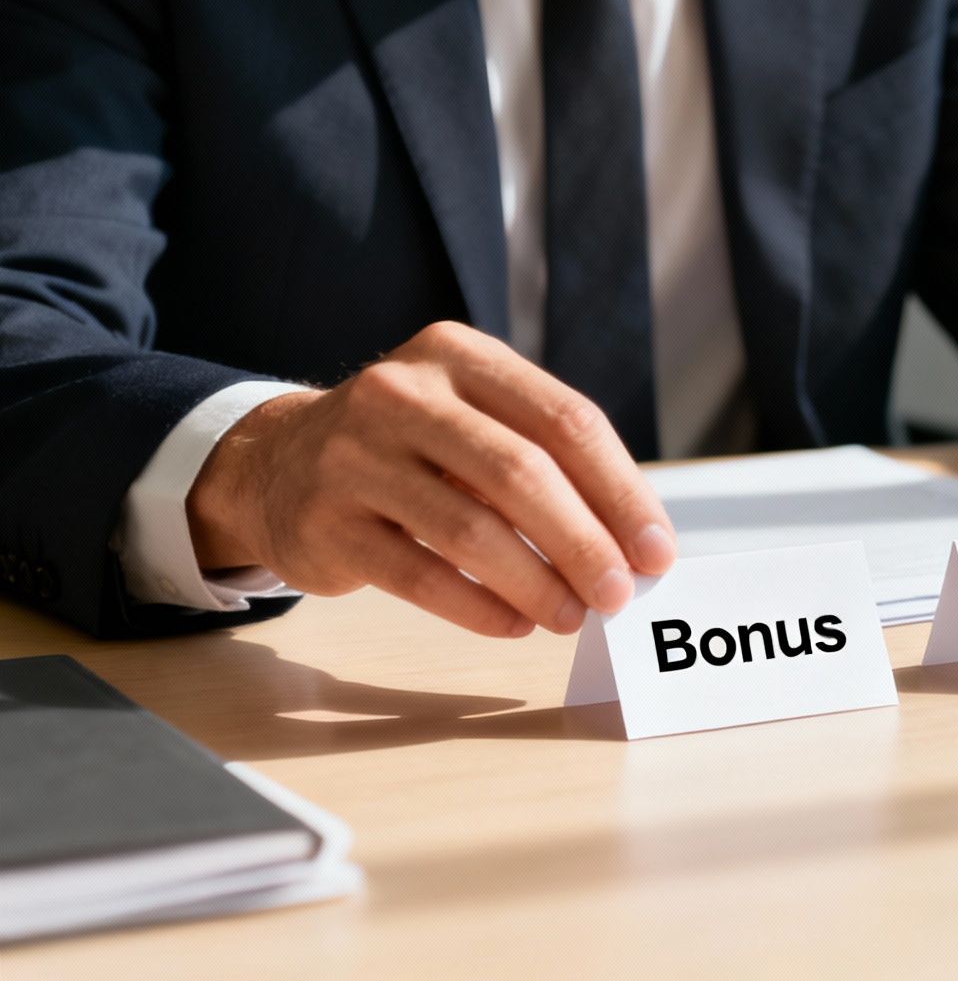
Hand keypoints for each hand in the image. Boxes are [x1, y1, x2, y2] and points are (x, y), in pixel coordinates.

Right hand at [187, 321, 676, 636]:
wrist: (277, 463)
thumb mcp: (474, 419)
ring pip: (470, 529)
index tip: (657, 551)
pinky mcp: (325, 520)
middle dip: (585, 543)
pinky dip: (478, 607)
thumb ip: (547, 462)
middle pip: (522, 473)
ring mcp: (355, 454)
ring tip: (573, 617)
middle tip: (621, 595)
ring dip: (537, 583)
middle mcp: (404, 392)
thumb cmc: (412, 448)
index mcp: (461, 356)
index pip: (566, 421)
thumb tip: (633, 544)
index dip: (622, 492)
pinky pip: (419, 574)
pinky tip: (516, 625)